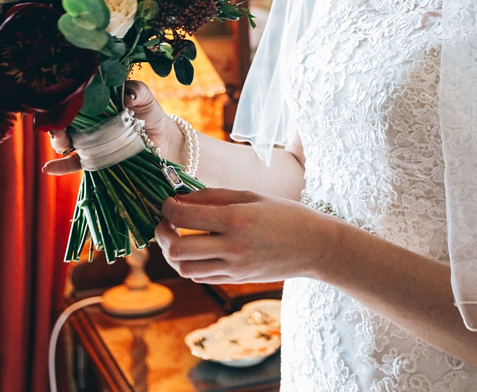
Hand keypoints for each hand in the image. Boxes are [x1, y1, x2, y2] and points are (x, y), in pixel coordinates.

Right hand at [40, 80, 180, 174]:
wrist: (162, 139)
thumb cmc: (149, 113)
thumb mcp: (144, 98)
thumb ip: (137, 91)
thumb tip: (129, 94)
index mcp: (95, 103)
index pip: (74, 100)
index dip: (64, 101)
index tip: (60, 102)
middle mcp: (87, 121)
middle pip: (64, 121)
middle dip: (56, 122)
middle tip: (57, 124)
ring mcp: (89, 141)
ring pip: (67, 141)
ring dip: (58, 141)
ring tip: (58, 139)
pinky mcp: (95, 159)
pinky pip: (75, 163)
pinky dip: (61, 166)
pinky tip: (49, 168)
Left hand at [155, 188, 337, 283]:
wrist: (315, 246)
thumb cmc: (285, 214)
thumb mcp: (252, 196)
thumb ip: (214, 196)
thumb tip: (180, 197)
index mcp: (236, 219)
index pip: (185, 215)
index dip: (168, 207)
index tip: (167, 202)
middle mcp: (232, 246)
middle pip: (177, 249)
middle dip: (162, 235)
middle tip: (164, 223)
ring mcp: (234, 267)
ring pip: (185, 268)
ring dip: (173, 253)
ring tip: (176, 237)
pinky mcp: (236, 279)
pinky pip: (201, 276)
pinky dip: (190, 263)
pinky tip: (196, 249)